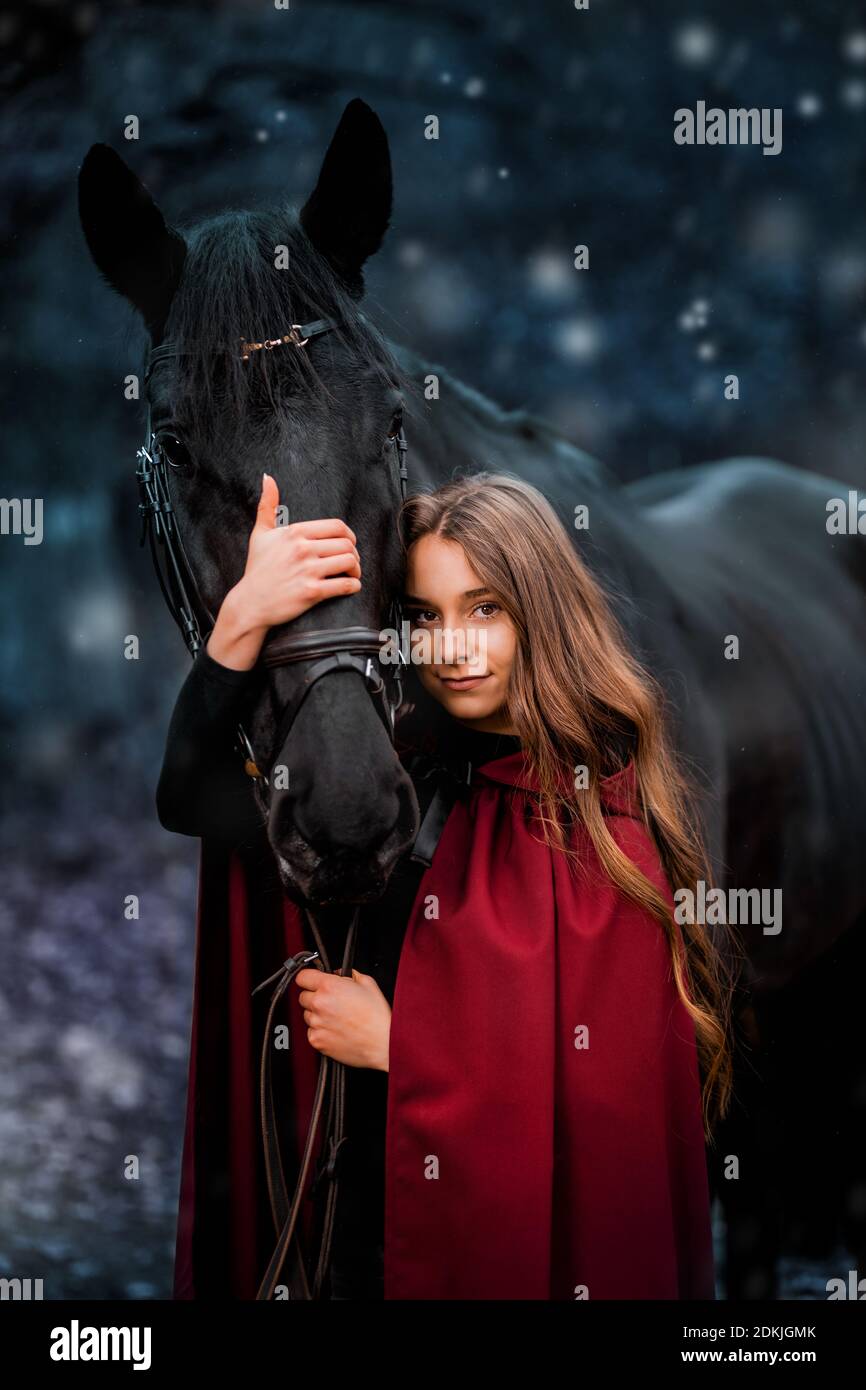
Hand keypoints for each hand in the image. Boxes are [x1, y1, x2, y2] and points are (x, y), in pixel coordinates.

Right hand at [206, 473, 360, 669]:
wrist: (250, 603)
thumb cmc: (257, 569)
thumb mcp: (260, 534)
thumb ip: (267, 505)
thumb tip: (268, 478)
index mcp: (295, 532)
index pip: (337, 526)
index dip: (349, 535)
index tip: (348, 544)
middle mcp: (302, 549)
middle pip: (347, 544)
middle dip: (354, 553)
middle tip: (351, 562)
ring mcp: (307, 570)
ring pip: (349, 562)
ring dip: (356, 569)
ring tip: (352, 574)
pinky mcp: (312, 592)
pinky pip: (345, 585)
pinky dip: (354, 586)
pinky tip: (350, 586)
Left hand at [294, 966, 390, 1071]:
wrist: (382, 1043)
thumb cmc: (377, 1016)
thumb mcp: (368, 983)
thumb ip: (348, 974)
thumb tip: (337, 974)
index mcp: (329, 987)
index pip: (302, 977)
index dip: (309, 978)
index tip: (313, 981)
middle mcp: (319, 1004)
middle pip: (303, 996)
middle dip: (315, 997)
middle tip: (331, 1001)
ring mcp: (316, 1024)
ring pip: (307, 1015)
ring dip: (317, 1015)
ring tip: (337, 1018)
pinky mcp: (316, 1040)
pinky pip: (311, 1031)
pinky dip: (320, 1030)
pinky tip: (336, 1030)